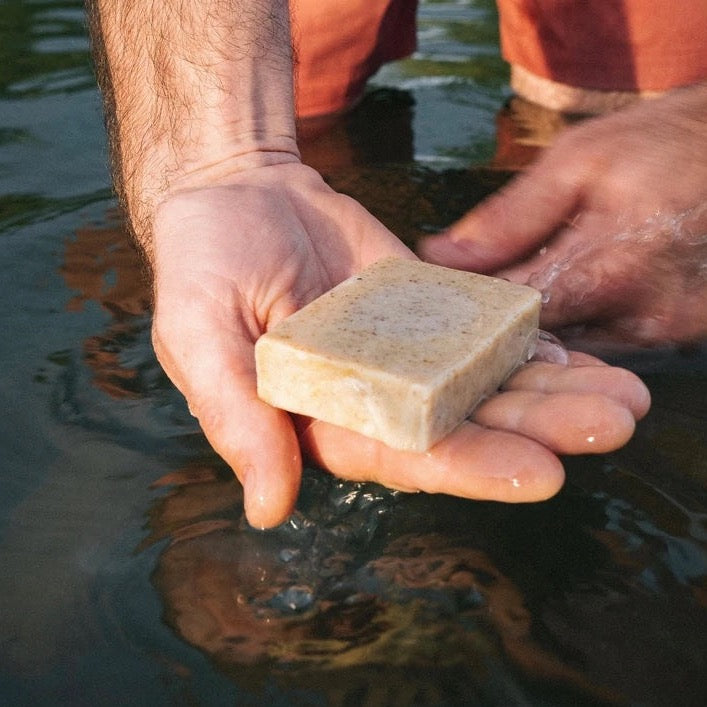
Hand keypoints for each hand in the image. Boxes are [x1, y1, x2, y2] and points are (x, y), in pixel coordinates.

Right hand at [151, 161, 649, 527]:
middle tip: (613, 424)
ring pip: (485, 381)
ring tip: (623, 397)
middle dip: (539, 429)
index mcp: (324, 420)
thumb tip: (269, 509)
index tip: (541, 471)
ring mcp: (405, 351)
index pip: (404, 456)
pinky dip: (528, 342)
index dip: (470, 466)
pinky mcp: (424, 307)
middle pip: (465, 425)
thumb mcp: (199, 335)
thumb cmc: (204, 265)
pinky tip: (578, 352)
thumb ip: (234, 417)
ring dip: (553, 391)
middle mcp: (374, 398)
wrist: (237, 194)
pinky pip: (480, 329)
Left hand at [418, 85, 706, 344]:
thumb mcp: (580, 160)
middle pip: (540, 336)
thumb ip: (509, 217)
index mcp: (611, 270)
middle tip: (478, 287)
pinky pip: (606, 336)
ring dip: (544, 316)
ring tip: (530, 279)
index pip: (512, 311)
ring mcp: (665, 332)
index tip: (442, 292)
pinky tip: (576, 286)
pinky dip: (581, 315)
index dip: (470, 303)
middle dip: (503, 314)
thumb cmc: (665, 145)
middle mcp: (642, 316)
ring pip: (571, 339)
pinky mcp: (679, 335)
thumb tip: (440, 255)